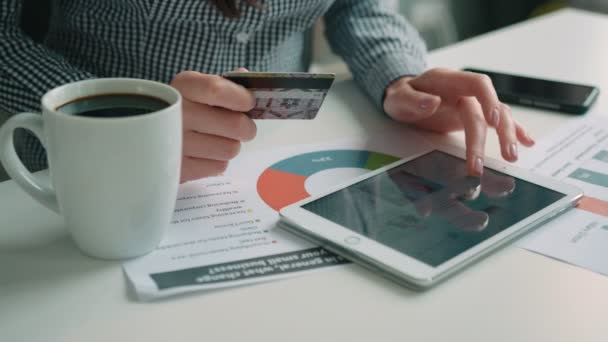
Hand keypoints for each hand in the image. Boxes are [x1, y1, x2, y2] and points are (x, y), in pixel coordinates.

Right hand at [171, 68, 255, 182]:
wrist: (150, 132)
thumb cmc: (187, 106)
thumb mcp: (200, 87)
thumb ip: (226, 83)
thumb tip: (249, 81)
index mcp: (183, 86)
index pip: (217, 90)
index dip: (242, 98)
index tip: (248, 103)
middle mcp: (177, 114)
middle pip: (236, 125)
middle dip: (246, 127)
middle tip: (240, 126)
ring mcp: (175, 143)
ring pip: (231, 149)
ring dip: (231, 145)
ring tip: (217, 139)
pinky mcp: (179, 169)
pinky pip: (219, 167)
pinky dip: (217, 161)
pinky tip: (205, 153)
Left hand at [383, 68, 534, 175]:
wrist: (404, 96)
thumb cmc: (401, 96)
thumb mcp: (397, 98)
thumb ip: (412, 100)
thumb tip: (432, 103)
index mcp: (448, 81)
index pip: (478, 84)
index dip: (489, 100)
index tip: (493, 121)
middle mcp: (464, 91)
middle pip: (489, 109)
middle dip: (498, 133)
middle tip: (504, 155)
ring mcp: (471, 103)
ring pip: (497, 116)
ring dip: (507, 135)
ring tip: (512, 157)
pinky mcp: (474, 115)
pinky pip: (496, 122)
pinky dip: (513, 130)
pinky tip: (527, 142)